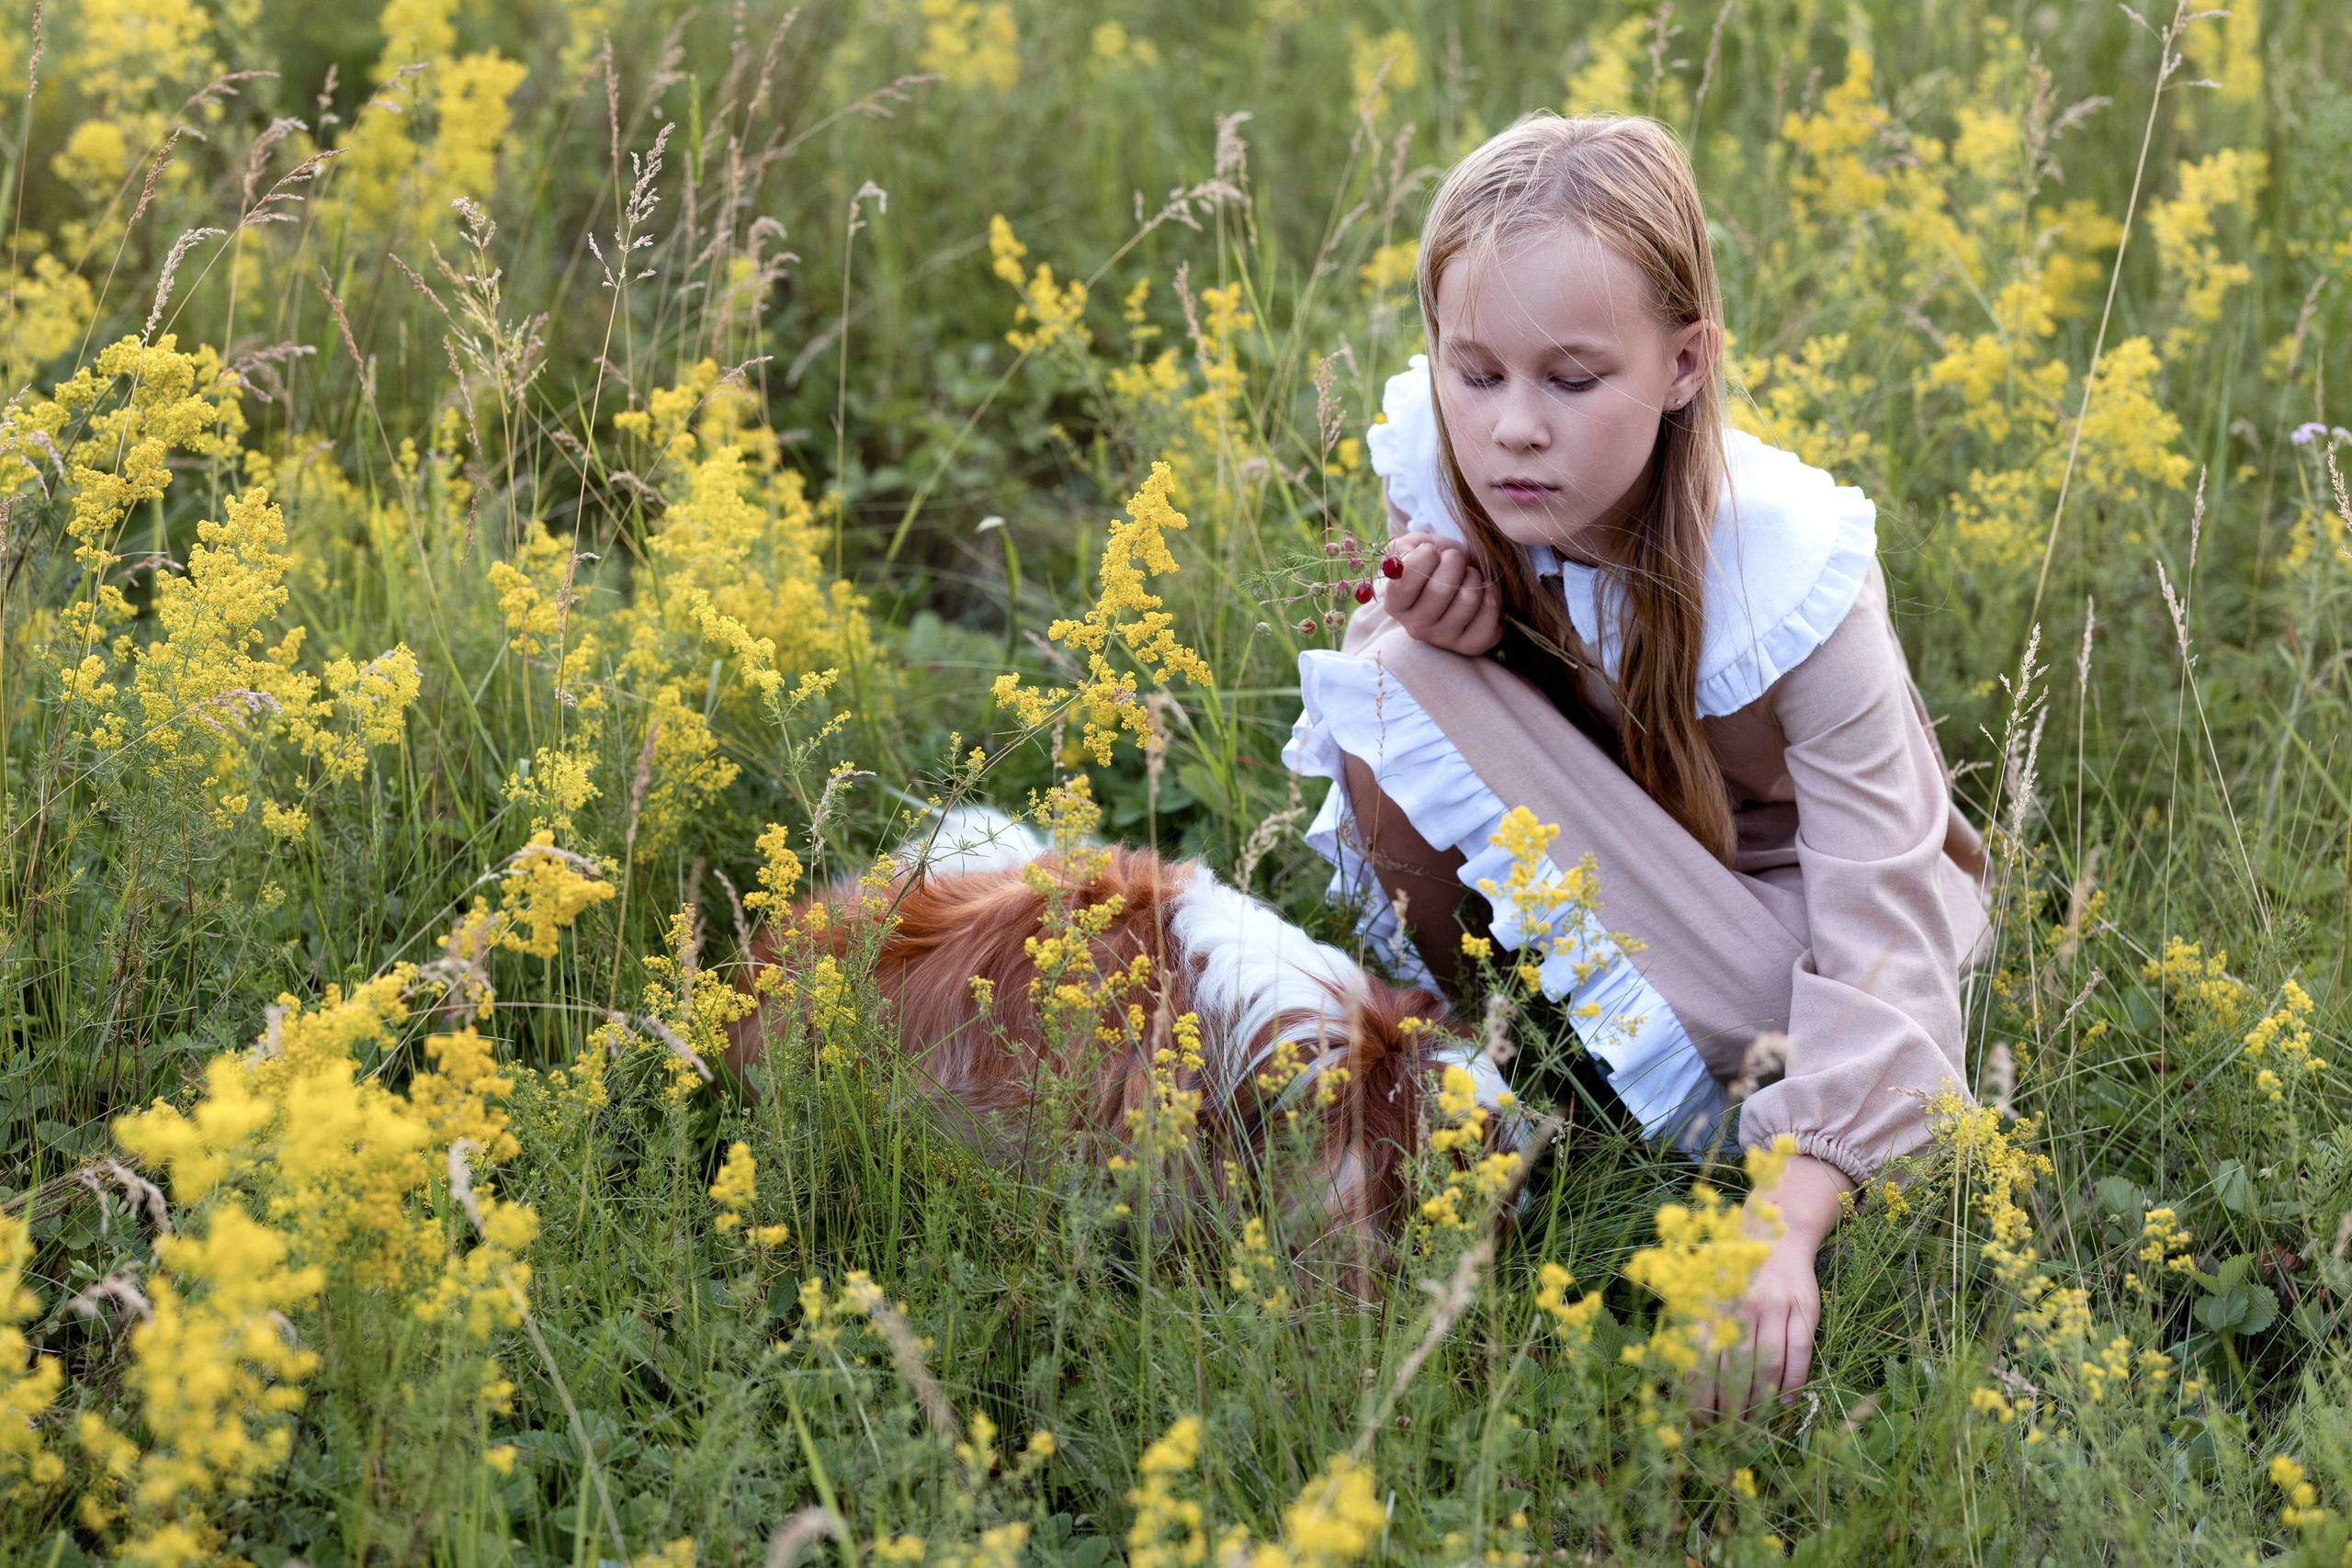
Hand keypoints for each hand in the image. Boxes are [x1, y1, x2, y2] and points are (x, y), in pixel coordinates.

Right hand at [1380, 530, 1502, 655]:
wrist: (1463, 576)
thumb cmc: (1436, 561)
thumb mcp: (1413, 547)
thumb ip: (1403, 550)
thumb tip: (1399, 562)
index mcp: (1396, 604)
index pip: (1404, 583)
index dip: (1423, 558)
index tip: (1431, 550)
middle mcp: (1416, 627)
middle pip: (1440, 590)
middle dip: (1454, 561)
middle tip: (1455, 558)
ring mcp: (1444, 639)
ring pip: (1468, 599)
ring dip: (1473, 576)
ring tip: (1468, 575)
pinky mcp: (1471, 645)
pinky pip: (1489, 613)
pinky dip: (1492, 592)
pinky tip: (1484, 590)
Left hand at [1694, 1153, 1853, 1421]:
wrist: (1774, 1232)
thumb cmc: (1726, 1270)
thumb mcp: (1697, 1288)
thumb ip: (1683, 1326)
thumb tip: (1668, 1377)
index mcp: (1708, 1303)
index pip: (1700, 1363)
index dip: (1699, 1400)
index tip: (1697, 1426)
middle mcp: (1740, 1305)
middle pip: (1734, 1372)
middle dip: (1729, 1412)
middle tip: (1725, 1438)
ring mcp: (1775, 1307)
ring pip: (1767, 1368)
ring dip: (1760, 1406)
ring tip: (1752, 1431)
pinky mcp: (1804, 1309)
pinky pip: (1800, 1356)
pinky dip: (1792, 1386)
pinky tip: (1783, 1407)